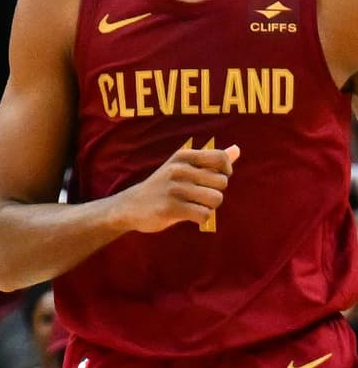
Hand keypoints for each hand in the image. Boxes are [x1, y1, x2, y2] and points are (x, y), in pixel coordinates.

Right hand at [119, 140, 239, 236]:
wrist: (130, 206)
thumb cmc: (164, 187)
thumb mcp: (183, 168)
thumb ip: (211, 161)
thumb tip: (238, 149)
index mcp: (182, 157)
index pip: (219, 158)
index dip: (226, 170)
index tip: (215, 178)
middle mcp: (178, 170)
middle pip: (222, 182)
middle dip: (215, 192)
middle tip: (197, 196)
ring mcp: (174, 189)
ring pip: (216, 199)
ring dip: (209, 207)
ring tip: (194, 205)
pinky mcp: (171, 208)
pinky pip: (205, 215)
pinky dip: (201, 218)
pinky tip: (189, 215)